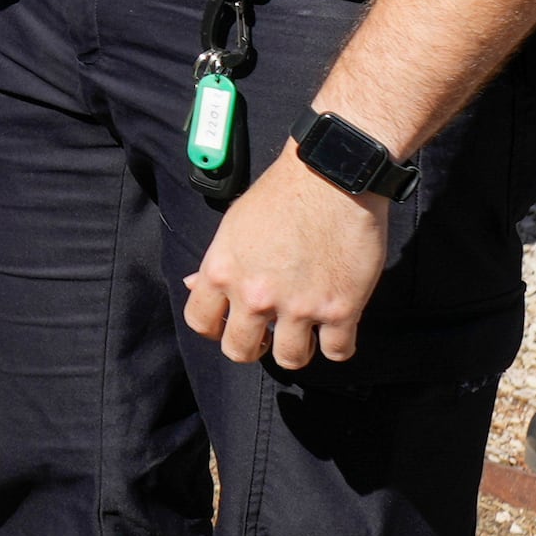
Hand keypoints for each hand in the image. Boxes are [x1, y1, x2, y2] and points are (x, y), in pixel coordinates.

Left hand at [183, 146, 392, 367]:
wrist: (330, 175)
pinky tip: (338, 328)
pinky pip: (338, 352)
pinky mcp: (341, 309)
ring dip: (298, 350)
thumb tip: (194, 286)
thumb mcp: (234, 226)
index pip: (200, 322)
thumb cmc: (282, 195)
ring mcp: (298, 306)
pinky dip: (339, 345)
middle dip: (253, 346)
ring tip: (305, 332)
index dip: (215, 328)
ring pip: (290, 360)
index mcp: (222, 272)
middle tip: (269, 335)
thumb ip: (218, 263)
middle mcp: (255, 295)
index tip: (231, 324)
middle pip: (240, 350)